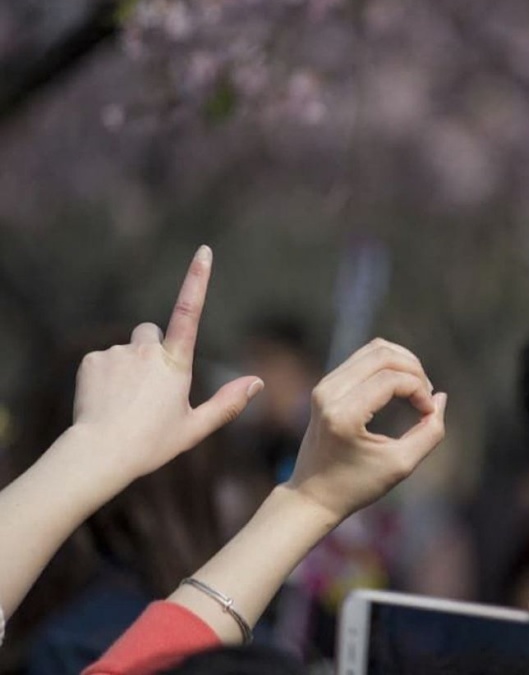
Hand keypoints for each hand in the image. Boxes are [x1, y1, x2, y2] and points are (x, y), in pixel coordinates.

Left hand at [72, 246, 263, 479]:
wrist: (99, 454)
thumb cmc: (152, 444)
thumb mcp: (195, 428)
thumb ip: (228, 403)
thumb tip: (258, 383)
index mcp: (175, 363)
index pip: (189, 311)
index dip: (197, 279)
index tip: (203, 252)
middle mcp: (147, 349)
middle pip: (152, 333)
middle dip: (153, 348)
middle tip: (149, 387)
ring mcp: (117, 353)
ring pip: (128, 349)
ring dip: (129, 367)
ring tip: (125, 404)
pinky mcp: (92, 360)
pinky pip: (104, 360)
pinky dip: (106, 376)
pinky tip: (106, 401)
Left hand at [285, 338, 446, 521]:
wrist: (311, 496)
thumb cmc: (356, 485)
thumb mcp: (401, 464)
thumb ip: (430, 432)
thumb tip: (440, 398)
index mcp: (343, 415)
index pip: (392, 379)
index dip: (420, 390)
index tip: (429, 414)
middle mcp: (329, 393)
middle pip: (383, 354)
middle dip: (414, 370)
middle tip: (427, 396)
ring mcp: (324, 386)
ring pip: (374, 349)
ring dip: (403, 363)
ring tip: (418, 389)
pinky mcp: (325, 385)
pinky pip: (363, 359)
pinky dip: (389, 366)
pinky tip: (401, 387)